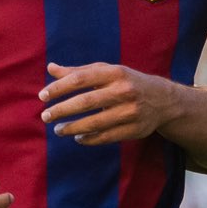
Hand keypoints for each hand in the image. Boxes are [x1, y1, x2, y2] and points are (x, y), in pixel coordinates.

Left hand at [39, 62, 175, 144]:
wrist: (163, 100)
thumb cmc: (126, 82)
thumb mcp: (106, 72)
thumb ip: (78, 71)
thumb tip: (50, 68)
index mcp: (115, 73)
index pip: (81, 79)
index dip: (59, 87)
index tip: (43, 96)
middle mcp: (124, 91)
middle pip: (86, 101)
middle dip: (62, 110)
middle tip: (45, 116)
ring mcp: (130, 111)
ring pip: (95, 122)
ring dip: (73, 128)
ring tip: (58, 129)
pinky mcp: (135, 129)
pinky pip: (107, 137)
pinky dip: (89, 139)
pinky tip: (78, 138)